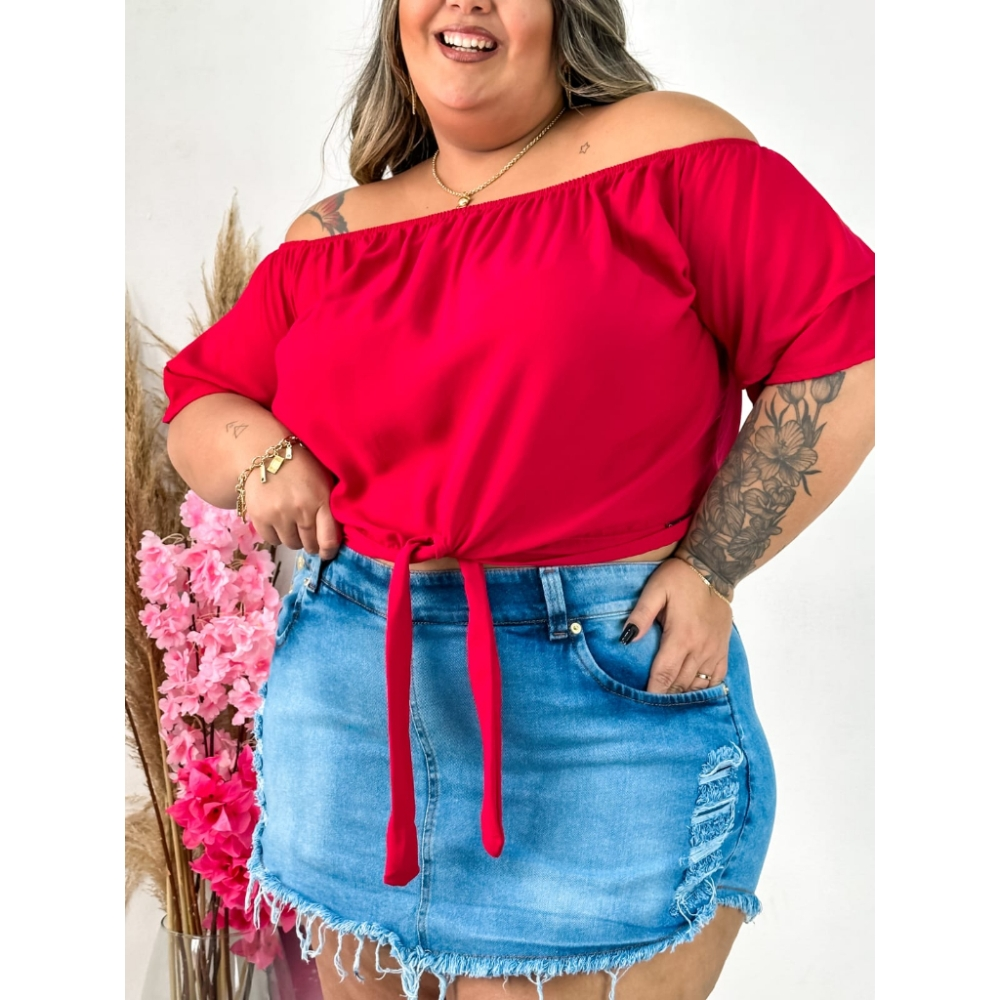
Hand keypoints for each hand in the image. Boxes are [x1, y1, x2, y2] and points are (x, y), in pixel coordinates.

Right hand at [242, 447, 341, 558]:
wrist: (266, 452)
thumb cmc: (302, 466)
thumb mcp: (324, 481)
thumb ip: (330, 507)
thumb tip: (336, 536)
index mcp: (321, 501)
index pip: (329, 541)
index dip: (329, 551)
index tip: (327, 552)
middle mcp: (301, 511)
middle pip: (310, 545)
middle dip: (312, 543)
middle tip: (310, 535)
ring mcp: (279, 515)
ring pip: (291, 544)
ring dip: (295, 538)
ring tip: (293, 524)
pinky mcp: (260, 517)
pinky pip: (273, 540)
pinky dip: (277, 535)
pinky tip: (279, 522)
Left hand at [622, 557, 733, 692]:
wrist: (713, 569)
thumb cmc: (679, 578)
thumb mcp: (655, 590)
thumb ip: (641, 614)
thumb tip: (627, 639)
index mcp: (681, 636)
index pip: (664, 674)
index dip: (653, 692)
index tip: (642, 705)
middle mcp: (700, 648)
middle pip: (680, 683)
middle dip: (665, 697)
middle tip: (650, 709)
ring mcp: (714, 650)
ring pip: (698, 684)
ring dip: (683, 695)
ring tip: (668, 703)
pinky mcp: (723, 649)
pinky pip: (716, 678)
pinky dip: (704, 689)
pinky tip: (692, 694)